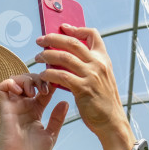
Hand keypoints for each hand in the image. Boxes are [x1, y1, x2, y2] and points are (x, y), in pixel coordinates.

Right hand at [0, 73, 68, 149]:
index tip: (58, 84)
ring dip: (26, 79)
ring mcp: (13, 106)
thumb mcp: (51, 135)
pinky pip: (2, 87)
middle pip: (30, 81)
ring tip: (34, 92)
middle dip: (39, 79)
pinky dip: (11, 82)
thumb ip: (57, 118)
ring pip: (16, 80)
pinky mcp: (4, 107)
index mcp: (35, 112)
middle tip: (46, 89)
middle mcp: (24, 106)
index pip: (42, 90)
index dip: (50, 84)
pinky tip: (22, 91)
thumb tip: (65, 102)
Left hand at [35, 25, 132, 149]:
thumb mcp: (101, 78)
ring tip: (37, 57)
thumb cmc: (103, 102)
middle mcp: (98, 64)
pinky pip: (61, 76)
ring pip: (64, 57)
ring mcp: (91, 75)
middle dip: (53, 38)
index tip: (63, 27)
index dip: (76, 29)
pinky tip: (42, 75)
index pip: (93, 34)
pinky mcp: (83, 88)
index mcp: (103, 59)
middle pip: (72, 43)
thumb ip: (89, 66)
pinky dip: (49, 73)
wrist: (111, 121)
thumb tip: (67, 57)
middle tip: (40, 40)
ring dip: (47, 55)